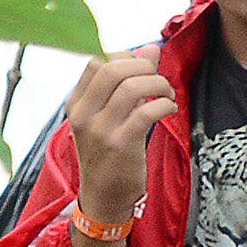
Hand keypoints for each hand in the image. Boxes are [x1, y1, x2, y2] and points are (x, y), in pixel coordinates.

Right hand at [61, 51, 172, 236]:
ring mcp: (100, 131)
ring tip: (167, 95)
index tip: (142, 70)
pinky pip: (148, 111)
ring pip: (132, 87)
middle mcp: (83, 115)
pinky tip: (169, 110)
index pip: (96, 62)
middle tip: (158, 81)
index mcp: (76, 105)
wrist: (104, 198)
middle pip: (113, 69)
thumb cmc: (109, 154)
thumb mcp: (110, 116)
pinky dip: (165, 104)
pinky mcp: (121, 145)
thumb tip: (150, 48)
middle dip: (144, 67)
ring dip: (159, 85)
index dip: (125, 58)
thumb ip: (129, 81)